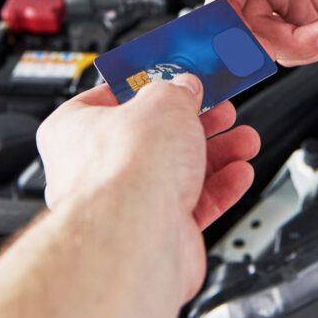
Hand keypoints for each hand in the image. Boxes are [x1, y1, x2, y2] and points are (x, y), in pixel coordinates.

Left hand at [36, 76, 259, 298]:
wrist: (135, 238)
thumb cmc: (124, 172)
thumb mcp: (161, 104)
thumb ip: (176, 91)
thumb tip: (185, 88)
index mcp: (73, 128)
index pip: (113, 96)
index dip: (152, 86)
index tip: (179, 79)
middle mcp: (93, 167)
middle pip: (152, 136)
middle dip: (195, 123)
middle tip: (221, 110)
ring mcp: (123, 202)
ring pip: (175, 171)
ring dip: (216, 154)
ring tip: (243, 140)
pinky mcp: (152, 231)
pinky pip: (190, 204)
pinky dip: (218, 188)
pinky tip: (239, 173)